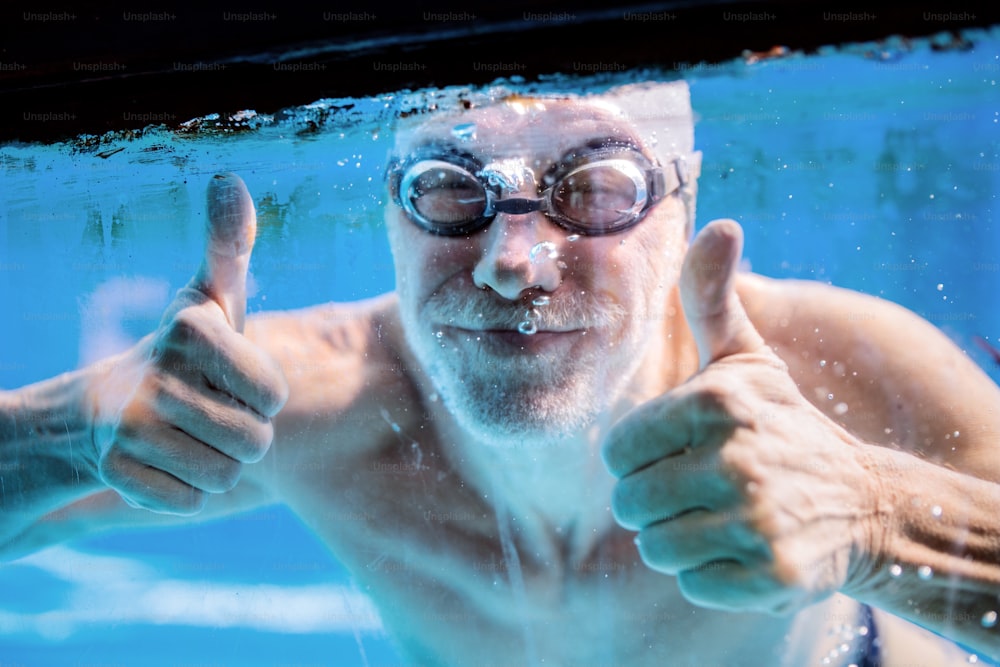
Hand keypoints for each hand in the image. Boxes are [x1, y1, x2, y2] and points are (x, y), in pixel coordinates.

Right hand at [89, 173, 288, 514]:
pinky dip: (185, 489)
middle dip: (245, 434)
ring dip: (218, 464)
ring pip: (224, 476)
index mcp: (190, 330)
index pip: (274, 394)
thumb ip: (229, 249)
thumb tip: (230, 179)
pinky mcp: (115, 474)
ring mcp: (128, 429)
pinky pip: (189, 501)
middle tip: (213, 413)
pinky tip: (164, 461)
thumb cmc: (181, 353)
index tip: (238, 381)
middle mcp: (154, 377)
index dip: (265, 395)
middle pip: (255, 442)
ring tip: (191, 435)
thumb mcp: (209, 300)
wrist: (99, 409)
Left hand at [602, 219, 877, 614]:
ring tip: (719, 517)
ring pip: (656, 547)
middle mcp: (738, 461)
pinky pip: (693, 583)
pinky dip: (710, 574)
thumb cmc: (784, 424)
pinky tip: (743, 548)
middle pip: (630, 503)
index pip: (616, 451)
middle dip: (655, 499)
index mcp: (717, 402)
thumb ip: (712, 300)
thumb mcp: (747, 359)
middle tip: (699, 488)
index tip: (674, 452)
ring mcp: (757, 522)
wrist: (864, 503)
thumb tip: (719, 224)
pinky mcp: (771, 576)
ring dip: (679, 537)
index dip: (638, 456)